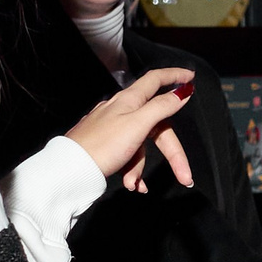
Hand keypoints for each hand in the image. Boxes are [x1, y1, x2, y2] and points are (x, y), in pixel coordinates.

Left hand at [67, 68, 197, 192]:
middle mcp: (121, 109)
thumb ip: (162, 107)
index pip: (156, 80)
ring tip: (135, 184)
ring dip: (142, 167)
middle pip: (157, 125)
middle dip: (172, 153)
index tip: (191, 78)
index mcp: (130, 100)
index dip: (174, 76)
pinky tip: (131, 183)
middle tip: (184, 175)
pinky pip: (128, 154)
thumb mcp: (138, 124)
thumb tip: (183, 92)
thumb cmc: (102, 146)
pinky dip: (132, 169)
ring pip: (142, 144)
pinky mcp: (105, 143)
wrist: (70, 170)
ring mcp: (113, 126)